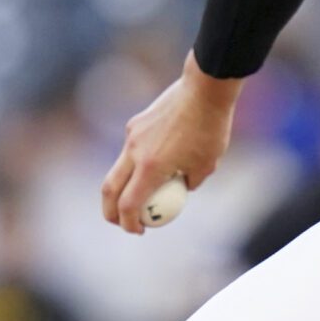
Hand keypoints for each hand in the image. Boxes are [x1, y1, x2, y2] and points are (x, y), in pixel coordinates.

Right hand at [99, 53, 240, 234]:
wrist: (204, 90)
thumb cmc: (210, 129)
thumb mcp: (206, 166)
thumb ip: (189, 182)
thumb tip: (180, 188)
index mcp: (151, 168)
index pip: (128, 205)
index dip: (129, 223)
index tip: (139, 231)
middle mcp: (135, 152)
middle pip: (109, 189)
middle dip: (110, 211)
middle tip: (122, 221)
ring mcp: (132, 136)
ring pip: (119, 168)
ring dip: (125, 185)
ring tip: (144, 192)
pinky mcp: (136, 123)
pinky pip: (131, 149)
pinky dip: (138, 162)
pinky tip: (161, 157)